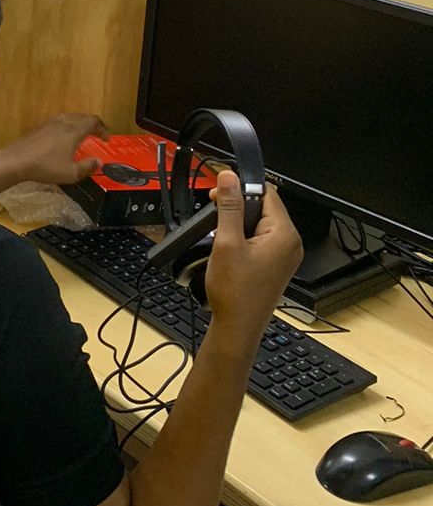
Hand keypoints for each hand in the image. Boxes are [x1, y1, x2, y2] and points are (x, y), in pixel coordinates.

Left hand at [0, 113, 106, 197]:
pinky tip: (63, 138)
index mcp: (74, 130)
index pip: (94, 122)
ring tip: (82, 135)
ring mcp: (50, 122)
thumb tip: (99, 162)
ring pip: (70, 117)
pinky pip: (59, 121)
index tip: (107, 139)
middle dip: (93, 125)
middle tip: (97, 136)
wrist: (16, 161)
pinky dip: (67, 126)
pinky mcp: (39, 126)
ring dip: (79, 124)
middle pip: (83, 117)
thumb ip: (87, 167)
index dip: (103, 129)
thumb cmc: (46, 167)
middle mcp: (63, 122)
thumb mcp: (71, 173)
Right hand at [203, 174, 302, 347]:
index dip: (241, 189)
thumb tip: (229, 178)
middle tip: (216, 217)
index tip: (221, 194)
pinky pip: (261, 239)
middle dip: (238, 208)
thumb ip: (229, 207)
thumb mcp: (227, 242)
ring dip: (238, 224)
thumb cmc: (235, 293)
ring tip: (223, 240)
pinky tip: (229, 251)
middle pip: (264, 207)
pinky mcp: (275, 265)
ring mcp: (284, 256)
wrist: (237, 328)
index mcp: (284, 235)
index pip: (267, 193)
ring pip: (260, 223)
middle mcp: (290, 244)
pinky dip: (243, 239)